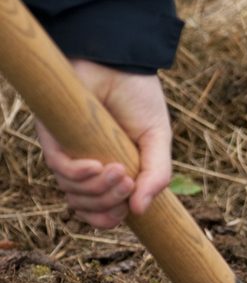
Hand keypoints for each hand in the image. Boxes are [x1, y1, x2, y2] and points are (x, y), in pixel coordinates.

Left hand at [35, 59, 172, 228]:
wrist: (121, 64)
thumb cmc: (140, 98)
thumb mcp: (158, 140)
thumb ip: (157, 175)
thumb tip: (141, 211)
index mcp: (114, 170)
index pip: (102, 209)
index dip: (110, 218)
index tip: (129, 210)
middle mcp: (88, 166)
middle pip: (87, 207)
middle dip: (108, 204)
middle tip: (129, 183)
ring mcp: (69, 153)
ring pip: (72, 192)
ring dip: (97, 189)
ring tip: (120, 170)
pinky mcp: (52, 137)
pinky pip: (59, 168)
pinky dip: (79, 174)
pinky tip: (96, 166)